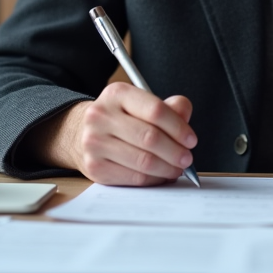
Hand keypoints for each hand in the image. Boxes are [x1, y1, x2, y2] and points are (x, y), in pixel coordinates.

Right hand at [28, 82, 196, 185]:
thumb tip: (185, 114)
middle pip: (150, 138)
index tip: (191, 139)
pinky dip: (154, 179)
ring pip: (143, 161)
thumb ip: (168, 107)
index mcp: (117, 94)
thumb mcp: (141, 104)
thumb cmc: (121, 119)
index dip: (179, 127)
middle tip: (187, 159)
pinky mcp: (95, 167)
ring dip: (167, 168)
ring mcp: (94, 142)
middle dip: (175, 152)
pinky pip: (134, 177)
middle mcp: (100, 116)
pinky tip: (161, 175)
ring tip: (177, 168)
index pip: (155, 110)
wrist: (82, 133)